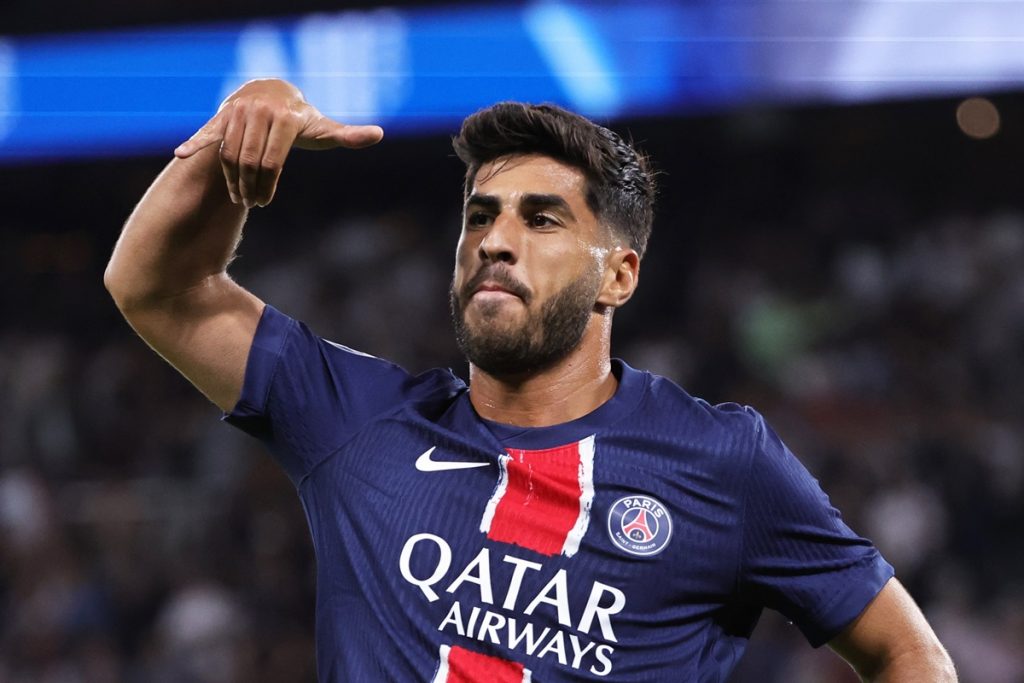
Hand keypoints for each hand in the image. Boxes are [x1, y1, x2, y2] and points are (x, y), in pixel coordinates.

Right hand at [174, 79, 383, 207]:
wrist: (273, 91)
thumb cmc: (302, 119)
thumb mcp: (324, 129)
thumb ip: (349, 135)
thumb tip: (378, 134)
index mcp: (287, 118)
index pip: (272, 162)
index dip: (267, 187)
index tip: (265, 203)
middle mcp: (262, 111)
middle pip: (250, 161)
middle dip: (249, 187)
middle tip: (251, 203)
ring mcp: (239, 111)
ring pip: (230, 154)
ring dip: (231, 180)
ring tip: (238, 197)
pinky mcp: (221, 114)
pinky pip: (208, 132)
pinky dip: (195, 143)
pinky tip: (181, 156)